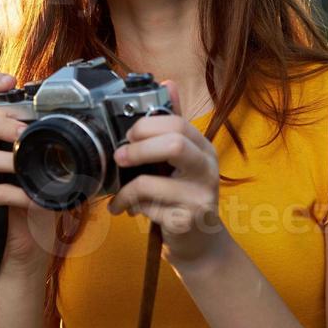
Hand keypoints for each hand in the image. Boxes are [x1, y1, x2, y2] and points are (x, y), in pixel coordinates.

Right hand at [0, 71, 57, 280]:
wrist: (30, 237)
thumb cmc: (39, 192)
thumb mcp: (47, 162)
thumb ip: (51, 140)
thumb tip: (81, 120)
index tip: (11, 81)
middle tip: (24, 133)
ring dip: (7, 162)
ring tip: (27, 169)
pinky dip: (15, 195)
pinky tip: (33, 200)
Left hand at [106, 80, 231, 270]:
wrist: (201, 244)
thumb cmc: (184, 195)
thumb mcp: (183, 159)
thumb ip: (173, 123)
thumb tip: (167, 83)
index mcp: (205, 149)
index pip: (177, 123)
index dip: (147, 125)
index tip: (129, 135)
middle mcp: (207, 170)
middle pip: (173, 144)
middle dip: (137, 149)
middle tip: (120, 157)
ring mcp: (199, 197)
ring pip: (150, 182)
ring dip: (126, 189)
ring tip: (121, 194)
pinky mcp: (186, 221)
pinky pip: (146, 208)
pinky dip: (131, 208)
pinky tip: (130, 210)